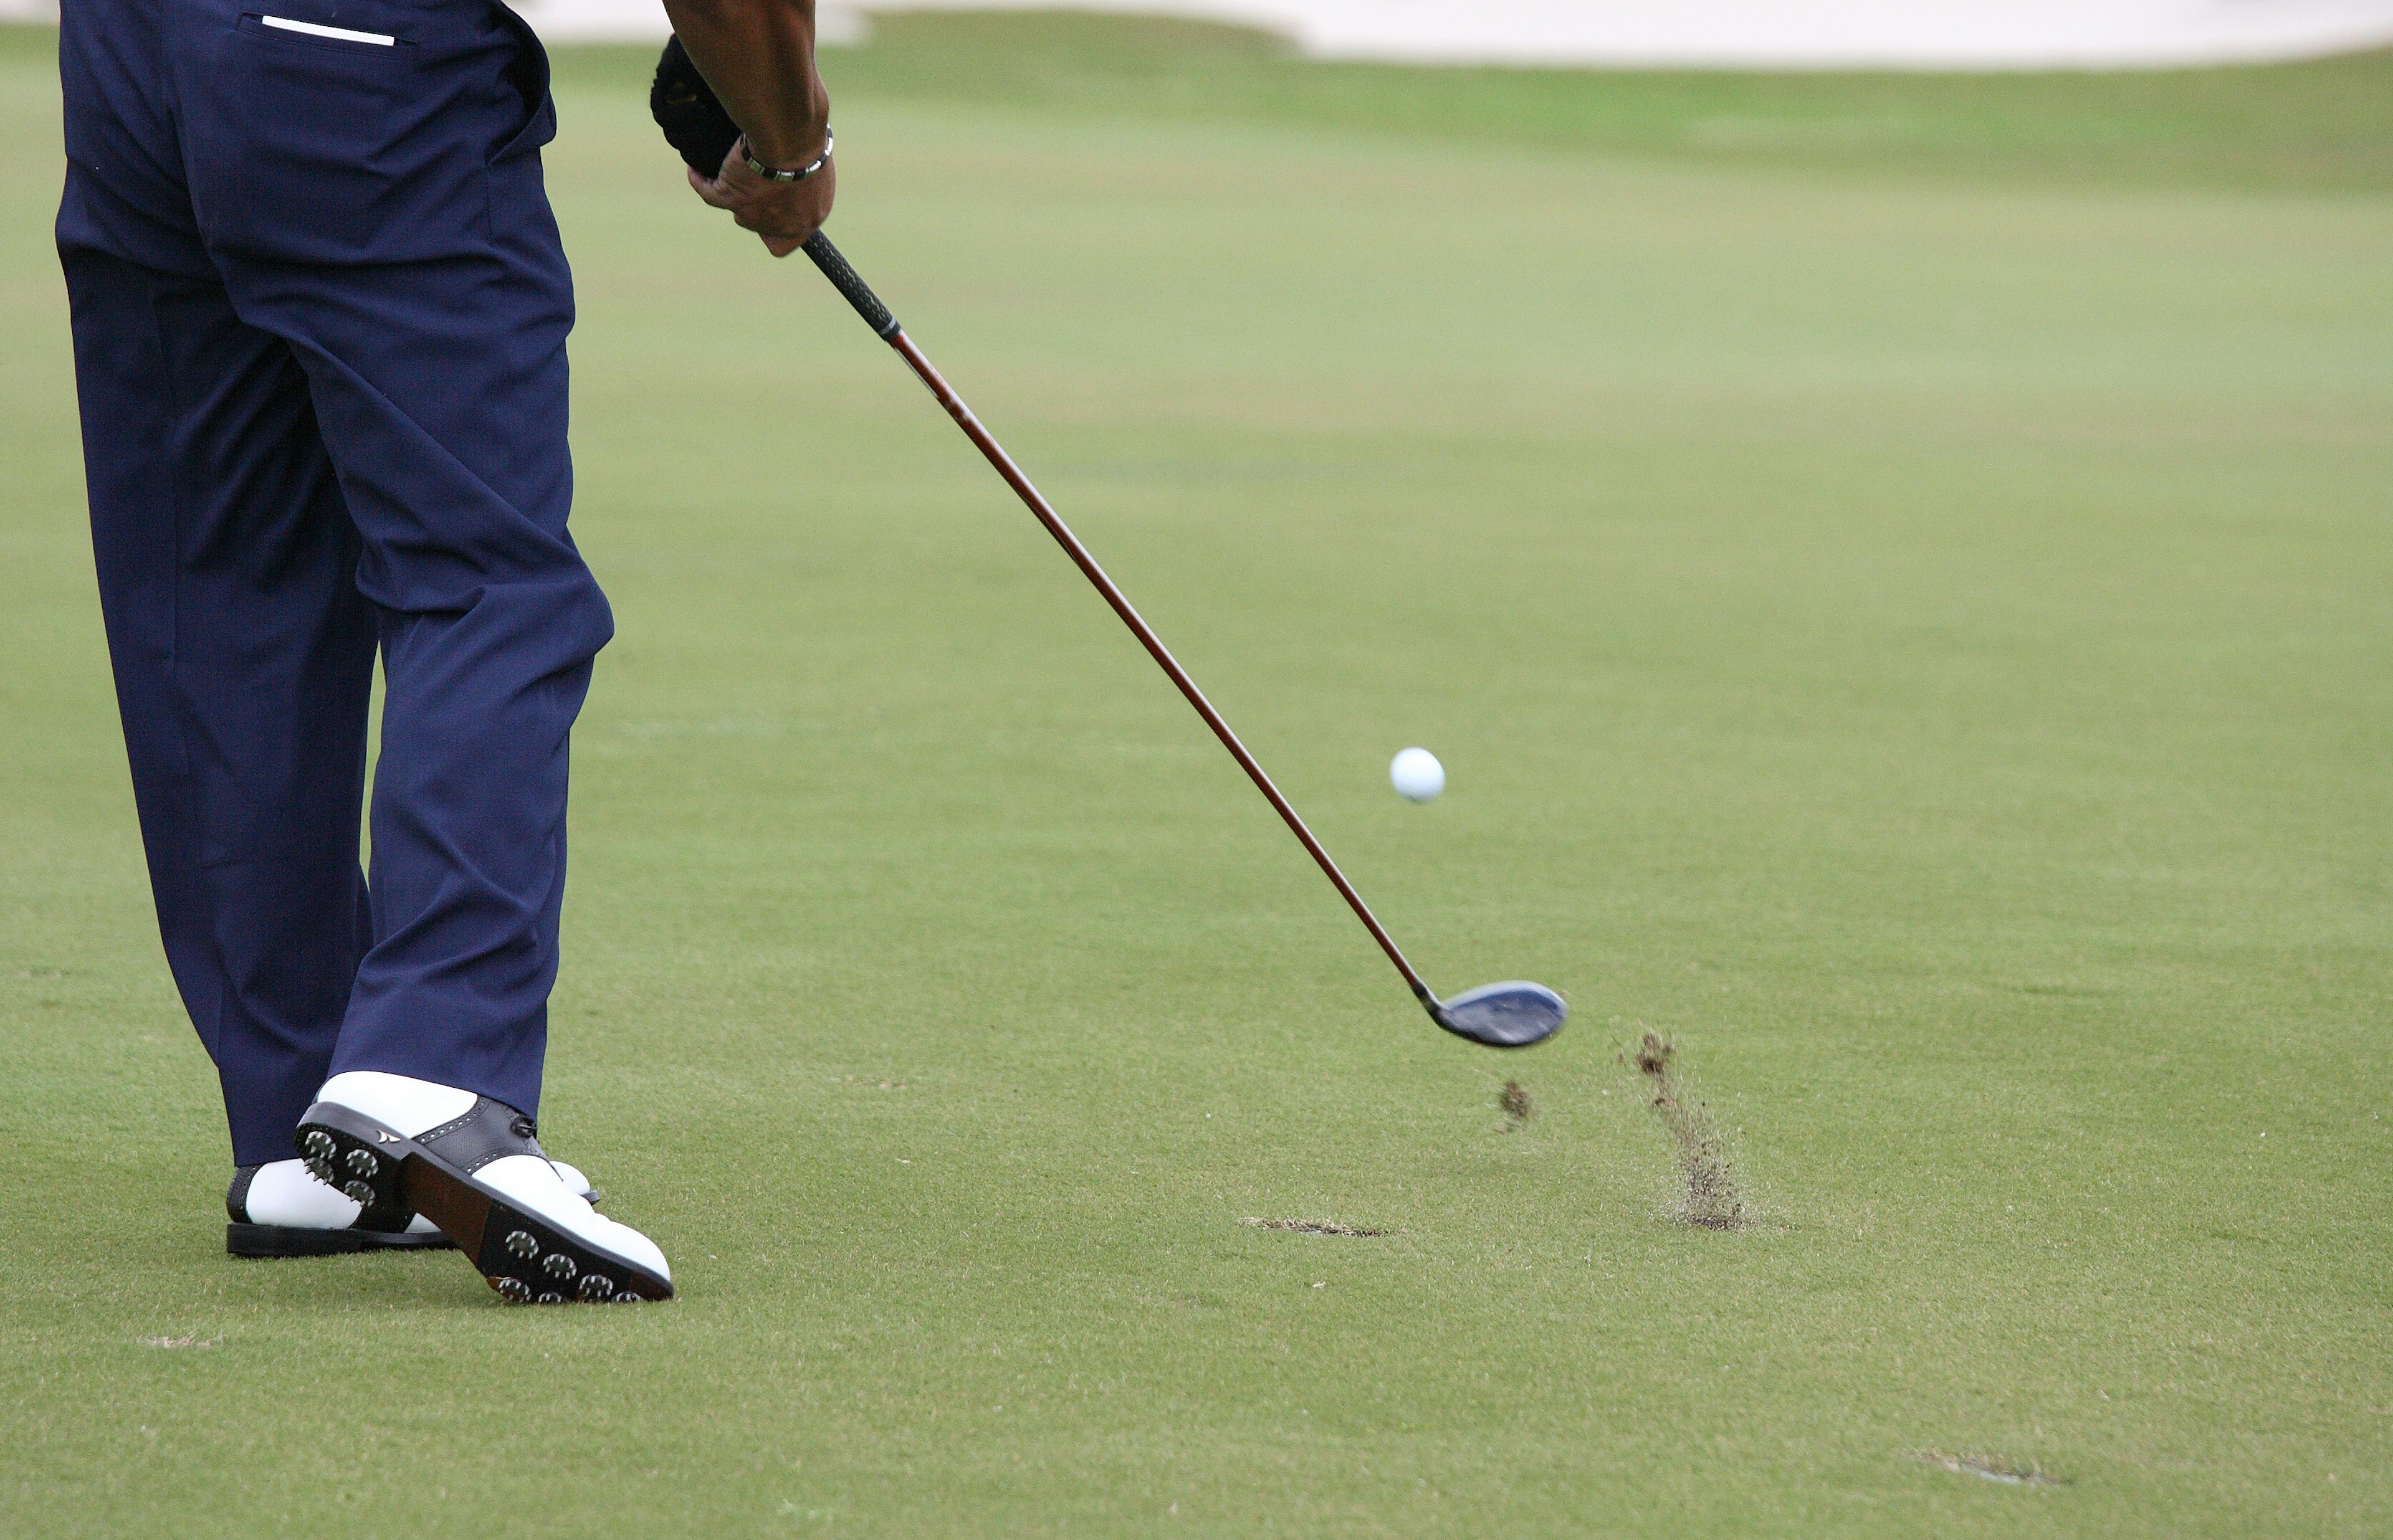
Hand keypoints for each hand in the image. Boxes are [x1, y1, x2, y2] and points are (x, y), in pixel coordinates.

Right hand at [689, 133, 835, 258]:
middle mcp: (781, 224)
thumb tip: (792, 174)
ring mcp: (753, 213)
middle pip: (758, 223)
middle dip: (757, 203)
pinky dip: (700, 181)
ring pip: (737, 211)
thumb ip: (807, 179)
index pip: (785, 242)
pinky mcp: (730, 196)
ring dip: (735, 191)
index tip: (775, 205)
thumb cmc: (809, 143)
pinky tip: (696, 169)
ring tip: (733, 168)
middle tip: (758, 175)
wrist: (790, 137)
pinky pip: (708, 193)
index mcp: (809, 217)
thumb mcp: (819, 164)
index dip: (776, 228)